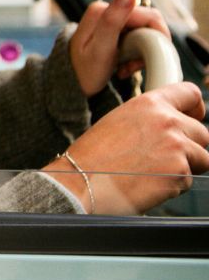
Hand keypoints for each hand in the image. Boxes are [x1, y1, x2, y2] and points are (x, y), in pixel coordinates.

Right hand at [42, 82, 208, 213]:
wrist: (82, 181)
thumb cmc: (93, 156)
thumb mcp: (119, 122)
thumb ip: (149, 120)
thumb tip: (171, 128)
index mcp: (149, 104)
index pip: (191, 93)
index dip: (196, 109)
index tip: (194, 119)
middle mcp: (167, 121)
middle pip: (202, 133)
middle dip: (190, 147)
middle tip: (165, 158)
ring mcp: (177, 146)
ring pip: (202, 158)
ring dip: (185, 167)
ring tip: (155, 172)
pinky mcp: (180, 172)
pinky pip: (188, 180)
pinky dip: (173, 186)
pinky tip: (149, 184)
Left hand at [69, 0, 168, 96]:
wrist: (68, 84)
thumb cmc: (82, 70)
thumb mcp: (100, 48)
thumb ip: (113, 21)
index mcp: (102, 10)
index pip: (150, 16)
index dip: (157, 37)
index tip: (150, 58)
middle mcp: (106, 11)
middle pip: (148, 24)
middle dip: (148, 46)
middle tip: (134, 67)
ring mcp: (110, 21)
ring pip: (144, 33)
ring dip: (141, 53)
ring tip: (126, 69)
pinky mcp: (113, 31)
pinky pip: (137, 40)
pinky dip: (135, 56)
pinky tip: (122, 68)